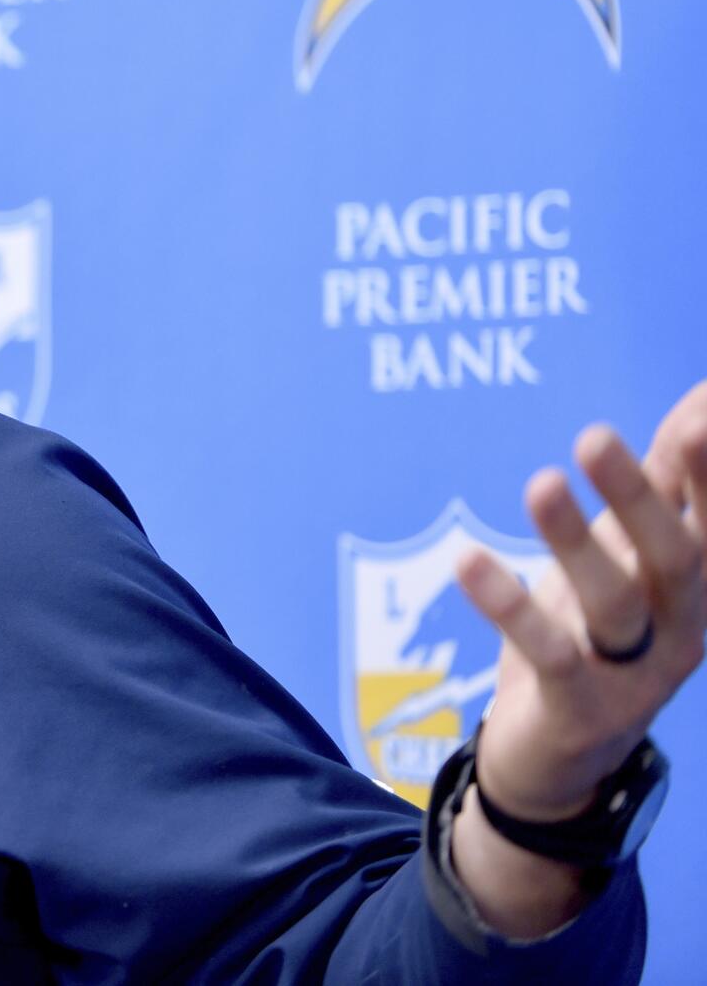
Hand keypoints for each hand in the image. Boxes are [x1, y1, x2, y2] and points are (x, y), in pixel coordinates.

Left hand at [445, 382, 705, 934]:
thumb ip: (667, 479)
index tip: (698, 416)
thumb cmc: (604, 630)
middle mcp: (682, 628)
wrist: (566, 755)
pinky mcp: (580, 709)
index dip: (705, 477)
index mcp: (698, 585)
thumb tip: (702, 395)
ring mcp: (635, 674)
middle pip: (677, 560)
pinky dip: (508, 605)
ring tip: (538, 484)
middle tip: (593, 435)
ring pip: (613, 604)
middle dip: (641, 498)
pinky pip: (548, 653)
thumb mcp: (633, 550)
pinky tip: (468, 559)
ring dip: (572, 542)